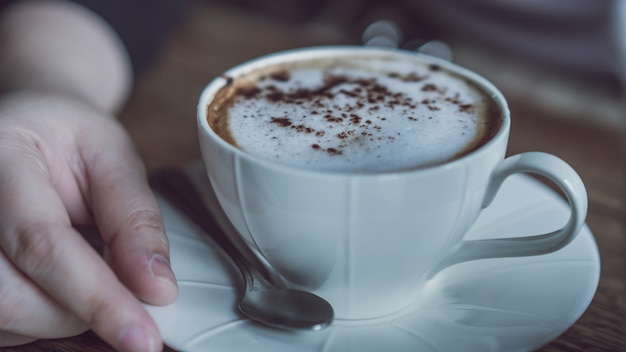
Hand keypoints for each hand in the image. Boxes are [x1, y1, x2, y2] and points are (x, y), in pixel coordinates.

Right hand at [0, 91, 177, 350]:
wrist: (23, 131)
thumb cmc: (66, 137)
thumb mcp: (111, 155)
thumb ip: (134, 218)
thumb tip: (156, 288)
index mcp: (2, 159)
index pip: (42, 243)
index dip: (97, 297)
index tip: (143, 336)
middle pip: (11, 295)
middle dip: (80, 312)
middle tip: (124, 292)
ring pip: (5, 317)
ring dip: (64, 315)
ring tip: (89, 268)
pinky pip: (5, 322)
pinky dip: (46, 315)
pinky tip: (63, 281)